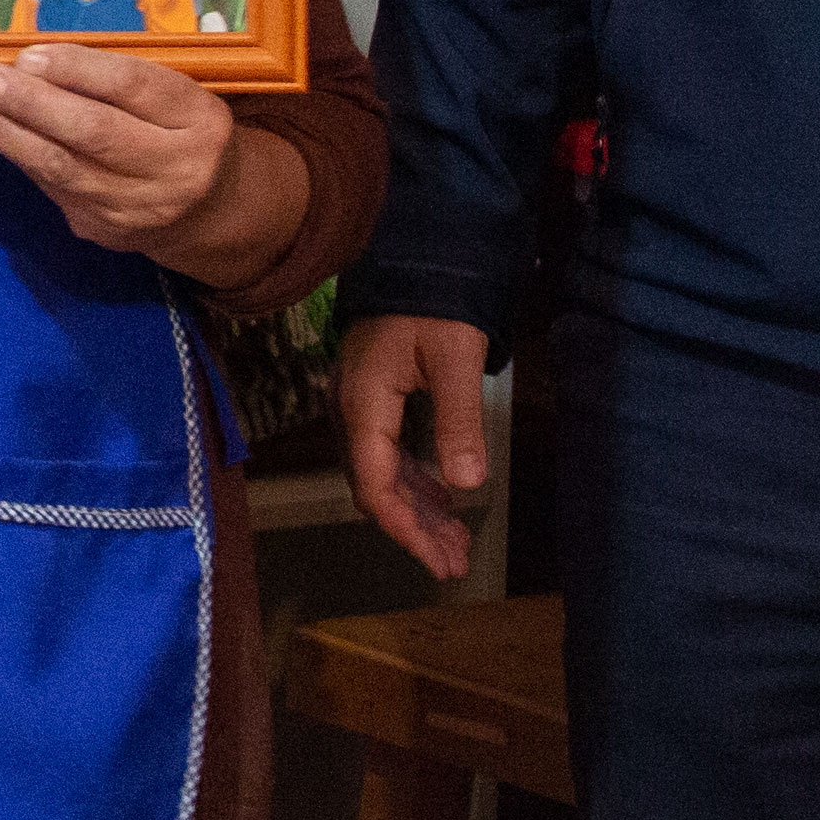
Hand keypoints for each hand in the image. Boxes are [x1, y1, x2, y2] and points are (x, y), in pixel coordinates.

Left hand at [0, 45, 249, 259]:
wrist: (207, 211)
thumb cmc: (178, 132)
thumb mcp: (172, 97)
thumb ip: (118, 79)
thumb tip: (35, 60)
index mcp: (199, 120)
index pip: (134, 87)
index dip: (78, 68)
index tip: (28, 55)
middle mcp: (176, 168)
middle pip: (95, 131)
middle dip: (30, 103)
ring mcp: (138, 206)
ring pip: (62, 167)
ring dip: (4, 134)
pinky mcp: (105, 229)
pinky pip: (52, 186)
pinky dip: (18, 154)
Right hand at [339, 315, 490, 581]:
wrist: (417, 256)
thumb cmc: (436, 303)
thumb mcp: (456, 358)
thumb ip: (459, 421)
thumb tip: (468, 485)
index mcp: (364, 405)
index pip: (374, 484)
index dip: (404, 527)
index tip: (437, 558)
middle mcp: (351, 412)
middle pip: (374, 487)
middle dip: (414, 528)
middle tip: (454, 564)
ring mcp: (358, 406)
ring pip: (381, 475)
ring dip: (416, 510)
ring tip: (455, 545)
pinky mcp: (372, 400)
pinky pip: (387, 455)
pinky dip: (414, 483)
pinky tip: (443, 500)